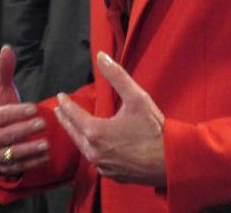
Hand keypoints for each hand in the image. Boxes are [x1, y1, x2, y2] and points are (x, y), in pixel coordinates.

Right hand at [0, 45, 48, 175]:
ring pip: (9, 155)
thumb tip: (7, 48)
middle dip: (23, 130)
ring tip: (46, 143)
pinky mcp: (3, 167)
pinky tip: (45, 157)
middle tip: (43, 123)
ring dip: (28, 150)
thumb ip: (5, 69)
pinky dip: (30, 164)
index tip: (35, 108)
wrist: (3, 129)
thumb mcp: (4, 88)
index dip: (15, 113)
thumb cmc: (4, 105)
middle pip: (2, 137)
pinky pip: (15, 168)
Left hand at [54, 51, 165, 185]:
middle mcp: (94, 151)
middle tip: (59, 111)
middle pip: (73, 133)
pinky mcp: (112, 175)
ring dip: (77, 135)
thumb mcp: (137, 97)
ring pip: (83, 148)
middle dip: (65, 120)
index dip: (65, 104)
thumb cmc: (154, 130)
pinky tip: (95, 145)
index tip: (60, 97)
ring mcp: (102, 166)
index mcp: (96, 132)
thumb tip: (101, 57)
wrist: (171, 161)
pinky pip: (96, 160)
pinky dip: (91, 149)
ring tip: (74, 126)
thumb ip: (116, 76)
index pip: (73, 115)